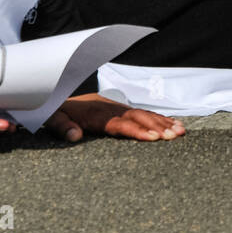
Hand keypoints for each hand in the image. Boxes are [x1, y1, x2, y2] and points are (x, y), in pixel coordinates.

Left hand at [45, 92, 184, 142]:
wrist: (51, 94)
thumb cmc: (51, 110)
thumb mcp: (50, 118)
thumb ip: (62, 126)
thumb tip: (75, 136)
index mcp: (95, 113)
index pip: (120, 123)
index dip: (137, 131)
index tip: (153, 138)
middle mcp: (110, 108)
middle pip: (138, 118)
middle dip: (158, 127)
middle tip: (176, 136)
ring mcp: (116, 107)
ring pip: (143, 114)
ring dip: (163, 123)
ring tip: (181, 132)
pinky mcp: (118, 109)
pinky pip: (141, 113)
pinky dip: (157, 119)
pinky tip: (171, 124)